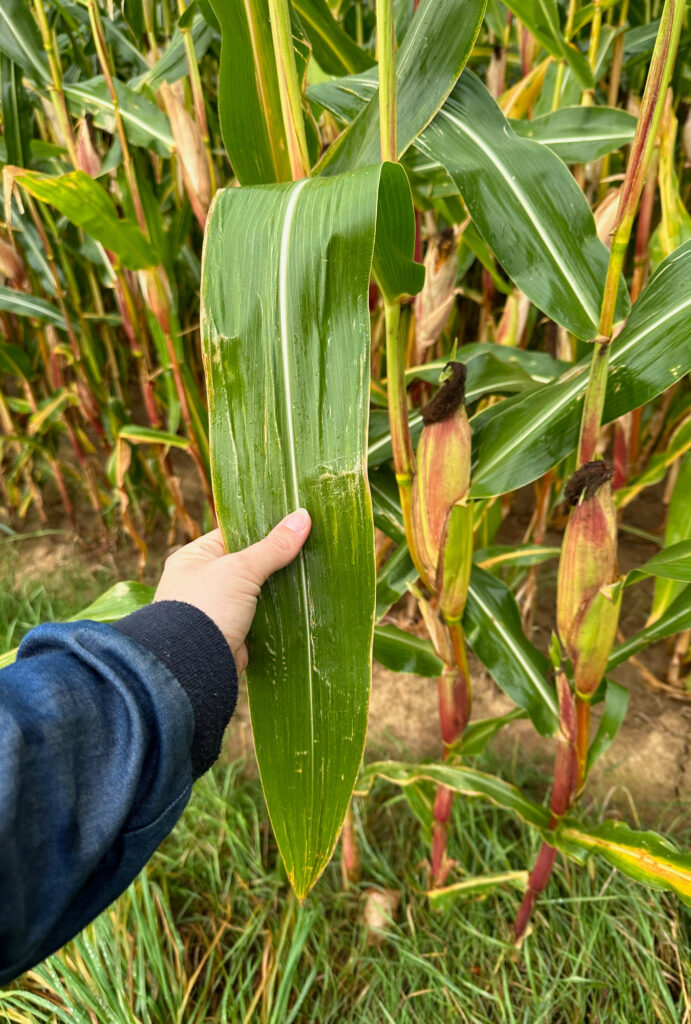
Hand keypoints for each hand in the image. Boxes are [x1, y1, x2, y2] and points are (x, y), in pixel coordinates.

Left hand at [153, 509, 310, 673]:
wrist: (193, 666)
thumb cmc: (207, 607)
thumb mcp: (241, 569)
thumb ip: (273, 546)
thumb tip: (303, 516)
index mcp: (195, 557)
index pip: (233, 532)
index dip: (263, 527)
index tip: (295, 521)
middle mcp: (203, 581)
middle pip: (249, 563)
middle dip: (276, 559)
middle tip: (309, 545)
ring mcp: (219, 609)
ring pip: (258, 591)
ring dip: (280, 588)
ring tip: (313, 571)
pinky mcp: (234, 633)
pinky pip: (261, 616)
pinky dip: (278, 613)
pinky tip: (303, 602)